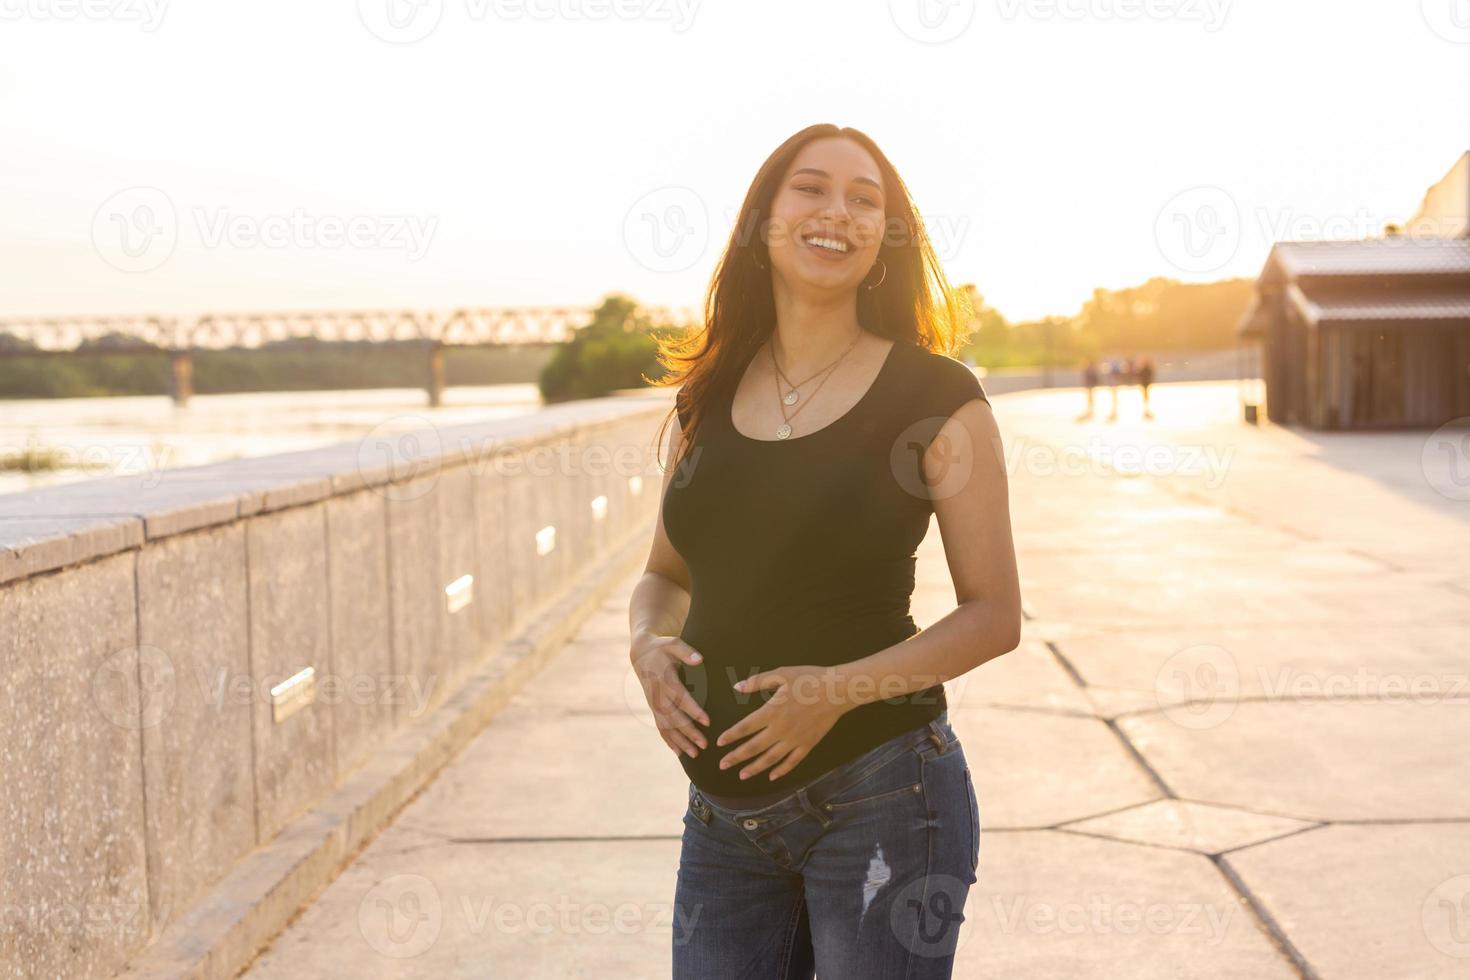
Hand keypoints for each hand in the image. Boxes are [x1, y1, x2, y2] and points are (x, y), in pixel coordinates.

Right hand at [630, 632, 709, 758]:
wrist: (641, 654)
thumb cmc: (662, 648)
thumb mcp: (672, 643)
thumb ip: (685, 651)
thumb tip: (699, 659)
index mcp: (664, 678)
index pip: (679, 697)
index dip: (692, 709)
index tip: (707, 721)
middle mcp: (657, 694)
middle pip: (673, 716)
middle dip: (688, 732)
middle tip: (705, 744)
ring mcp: (654, 704)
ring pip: (666, 726)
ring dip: (680, 741)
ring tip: (696, 754)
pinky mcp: (653, 709)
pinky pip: (660, 727)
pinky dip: (669, 741)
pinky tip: (680, 753)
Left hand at [715, 666, 847, 781]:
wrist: (837, 690)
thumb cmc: (809, 679)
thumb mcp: (781, 674)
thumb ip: (757, 682)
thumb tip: (736, 687)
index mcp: (772, 712)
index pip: (745, 727)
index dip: (731, 736)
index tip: (719, 743)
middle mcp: (781, 729)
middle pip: (754, 747)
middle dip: (736, 757)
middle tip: (723, 765)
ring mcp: (795, 740)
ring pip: (771, 758)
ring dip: (755, 768)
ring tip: (742, 775)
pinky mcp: (808, 744)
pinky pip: (792, 762)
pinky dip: (781, 770)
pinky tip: (772, 776)